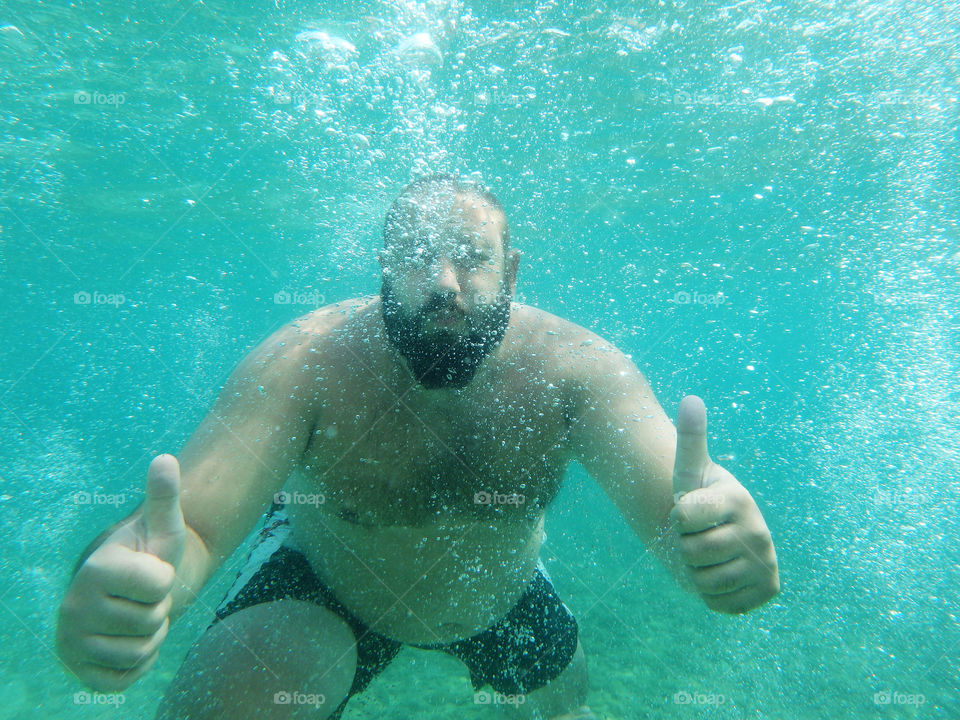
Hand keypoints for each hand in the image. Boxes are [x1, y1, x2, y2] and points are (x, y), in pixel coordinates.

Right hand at [56, 454, 185, 690]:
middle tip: (144, 597)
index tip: (151, 571)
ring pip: (140, 652)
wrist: (130, 591)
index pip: (159, 584)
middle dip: (159, 609)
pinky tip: (129, 641)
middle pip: (152, 620)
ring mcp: (72, 641)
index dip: (165, 578)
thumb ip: (165, 495)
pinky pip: (125, 679)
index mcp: (96, 568)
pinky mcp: (79, 671)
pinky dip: (138, 664)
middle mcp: (74, 606)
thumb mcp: (163, 526)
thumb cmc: (151, 555)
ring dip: (151, 637)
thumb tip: (166, 459)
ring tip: (137, 616)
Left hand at [670, 396, 778, 613]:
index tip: (688, 510)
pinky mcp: (767, 589)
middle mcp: (757, 530)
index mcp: (736, 498)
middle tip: (697, 536)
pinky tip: (720, 575)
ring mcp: (765, 561)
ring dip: (697, 573)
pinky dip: (712, 596)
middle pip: (692, 553)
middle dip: (685, 548)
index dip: (677, 516)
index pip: (683, 516)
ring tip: (708, 555)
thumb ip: (691, 437)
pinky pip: (720, 603)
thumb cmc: (700, 499)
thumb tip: (691, 398)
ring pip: (705, 582)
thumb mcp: (690, 470)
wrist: (721, 536)